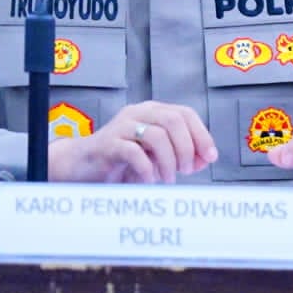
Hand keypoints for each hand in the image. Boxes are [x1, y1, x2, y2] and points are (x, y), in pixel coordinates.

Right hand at [47, 102, 217, 183]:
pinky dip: (147, 169)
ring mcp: (121, 127)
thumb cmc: (121, 161)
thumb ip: (179, 154)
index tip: (210, 157)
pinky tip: (149, 180)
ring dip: (169, 161)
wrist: (83, 166)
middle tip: (186, 170)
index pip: (185, 114)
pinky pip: (133, 152)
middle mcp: (138, 114)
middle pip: (173, 120)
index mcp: (152, 112)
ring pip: (156, 135)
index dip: (201, 135)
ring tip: (168, 178)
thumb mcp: (155, 156)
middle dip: (186, 148)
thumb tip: (204, 158)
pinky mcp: (108, 144)